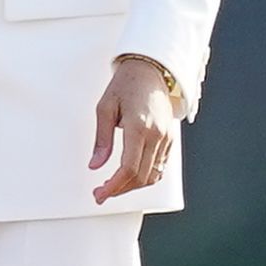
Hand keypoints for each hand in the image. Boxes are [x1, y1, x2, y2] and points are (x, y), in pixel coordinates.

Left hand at [91, 55, 177, 204]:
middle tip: (101, 194)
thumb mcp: (104, 108)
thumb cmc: (125, 86)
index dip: (113, 187)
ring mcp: (166, 139)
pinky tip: (129, 177)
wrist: (150, 71)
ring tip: (112, 186)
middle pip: (141, 177)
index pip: (129, 168)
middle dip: (120, 190)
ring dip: (133, 186)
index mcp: (139, 127)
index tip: (99, 195)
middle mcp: (157, 136)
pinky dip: (145, 177)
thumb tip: (95, 165)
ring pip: (153, 175)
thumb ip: (102, 139)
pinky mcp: (170, 140)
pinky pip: (160, 167)